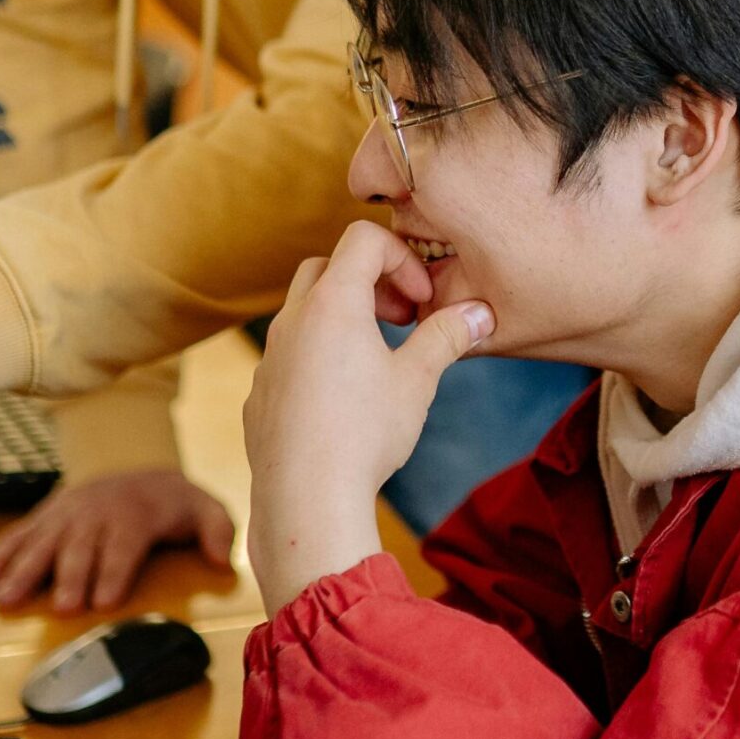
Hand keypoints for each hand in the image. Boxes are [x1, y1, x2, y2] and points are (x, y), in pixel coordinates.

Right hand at [0, 469, 236, 612]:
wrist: (138, 466)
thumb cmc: (174, 501)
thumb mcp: (207, 508)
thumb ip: (218, 531)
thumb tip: (221, 560)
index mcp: (135, 514)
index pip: (124, 545)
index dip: (114, 573)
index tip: (104, 603)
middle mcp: (96, 512)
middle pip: (81, 547)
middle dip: (71, 577)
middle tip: (64, 608)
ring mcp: (67, 513)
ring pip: (42, 542)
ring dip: (24, 571)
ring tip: (6, 600)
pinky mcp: (46, 516)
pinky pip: (19, 535)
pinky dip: (0, 558)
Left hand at [243, 221, 493, 611]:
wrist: (306, 498)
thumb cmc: (365, 434)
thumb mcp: (418, 380)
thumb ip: (447, 336)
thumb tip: (481, 313)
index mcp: (332, 303)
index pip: (364, 240)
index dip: (402, 258)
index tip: (421, 302)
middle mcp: (292, 320)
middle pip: (325, 266)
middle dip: (367, 281)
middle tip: (400, 319)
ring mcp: (270, 357)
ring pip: (302, 312)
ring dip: (341, 319)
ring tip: (375, 359)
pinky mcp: (258, 393)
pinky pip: (287, 355)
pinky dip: (317, 356)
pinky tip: (343, 401)